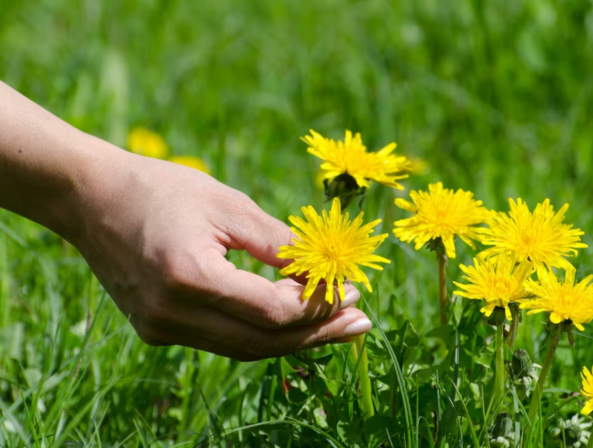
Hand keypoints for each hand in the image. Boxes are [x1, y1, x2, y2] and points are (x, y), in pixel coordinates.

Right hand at [69, 149, 371, 360]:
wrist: (90, 199)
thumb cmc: (161, 188)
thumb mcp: (228, 204)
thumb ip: (278, 243)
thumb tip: (323, 272)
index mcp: (190, 275)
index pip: (272, 311)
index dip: (317, 304)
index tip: (350, 290)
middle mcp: (172, 314)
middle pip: (262, 341)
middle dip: (317, 334)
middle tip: (361, 324)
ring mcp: (161, 328)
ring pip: (244, 348)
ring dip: (293, 339)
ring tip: (336, 326)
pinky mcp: (156, 330)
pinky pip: (221, 340)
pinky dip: (260, 332)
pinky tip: (291, 320)